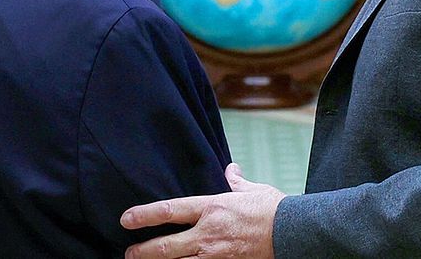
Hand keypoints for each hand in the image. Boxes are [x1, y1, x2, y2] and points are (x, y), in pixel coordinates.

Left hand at [121, 162, 285, 257]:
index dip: (145, 215)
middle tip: (129, 254)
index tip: (127, 219)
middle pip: (166, 247)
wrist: (293, 232)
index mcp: (212, 207)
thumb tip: (231, 169)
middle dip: (143, 252)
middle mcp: (208, 232)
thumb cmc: (273, 209)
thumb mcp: (253, 190)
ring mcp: (216, 255)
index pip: (170, 210)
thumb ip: (236, 182)